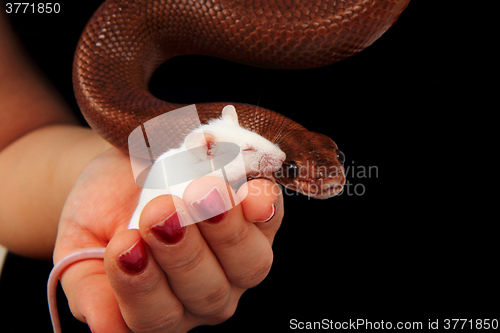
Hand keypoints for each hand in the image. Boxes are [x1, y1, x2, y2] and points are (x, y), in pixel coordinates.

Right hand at [53, 148, 283, 331]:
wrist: (123, 171)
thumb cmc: (101, 214)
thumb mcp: (80, 247)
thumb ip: (88, 288)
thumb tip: (103, 327)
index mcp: (160, 308)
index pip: (156, 315)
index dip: (141, 285)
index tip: (124, 245)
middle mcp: (206, 292)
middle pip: (207, 292)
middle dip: (184, 252)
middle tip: (160, 211)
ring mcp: (238, 258)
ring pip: (248, 264)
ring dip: (226, 231)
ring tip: (201, 193)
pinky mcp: (259, 220)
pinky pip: (271, 219)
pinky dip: (265, 206)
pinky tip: (251, 193)